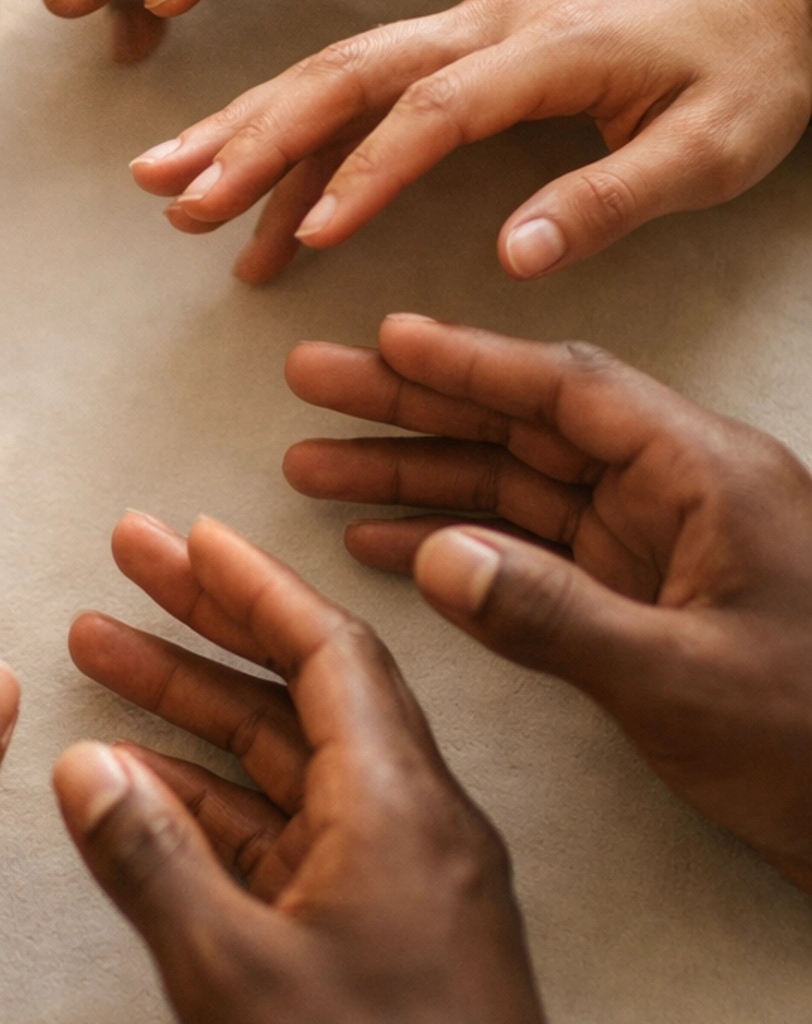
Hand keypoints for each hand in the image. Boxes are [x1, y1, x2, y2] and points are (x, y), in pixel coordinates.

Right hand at [56, 511, 600, 1023]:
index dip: (250, 585)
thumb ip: (150, 861)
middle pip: (300, 693)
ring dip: (198, 714)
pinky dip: (216, 807)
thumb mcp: (234, 973)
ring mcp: (396, 886)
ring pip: (287, 767)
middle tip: (122, 567)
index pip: (327, 650)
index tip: (182, 534)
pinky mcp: (379, 944)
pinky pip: (290, 841)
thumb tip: (84, 766)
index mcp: (396, 804)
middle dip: (207, 628)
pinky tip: (140, 791)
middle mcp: (408, 825)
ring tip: (102, 659)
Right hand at [129, 0, 811, 282]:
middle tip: (174, 193)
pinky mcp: (457, 50)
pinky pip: (357, 90)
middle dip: (252, 137)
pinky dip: (294, 138)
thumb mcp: (710, 147)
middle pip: (346, 76)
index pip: (433, 109)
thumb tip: (511, 255)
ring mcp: (463, 31)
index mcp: (544, 44)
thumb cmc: (748, 78)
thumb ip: (610, 197)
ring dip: (246, 129)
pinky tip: (246, 195)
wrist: (779, 4)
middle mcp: (485, 25)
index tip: (306, 240)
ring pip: (332, 76)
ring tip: (170, 186)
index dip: (364, 174)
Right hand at [284, 315, 811, 888]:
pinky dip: (457, 546)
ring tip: (314, 462)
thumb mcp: (681, 681)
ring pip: (518, 488)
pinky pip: (534, 553)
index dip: (470, 363)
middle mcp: (680, 496)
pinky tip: (384, 542)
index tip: (385, 342)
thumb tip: (439, 558)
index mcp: (708, 479)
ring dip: (418, 475)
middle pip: (526, 426)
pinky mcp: (645, 601)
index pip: (569, 393)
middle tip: (315, 381)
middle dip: (415, 405)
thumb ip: (554, 617)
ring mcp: (660, 548)